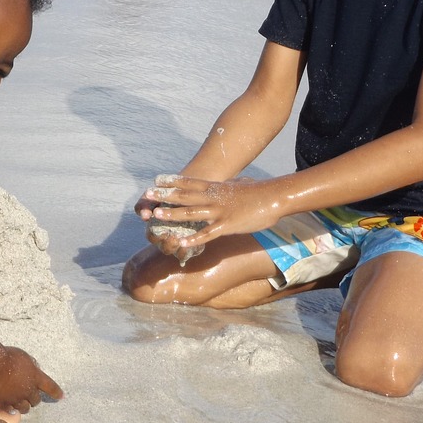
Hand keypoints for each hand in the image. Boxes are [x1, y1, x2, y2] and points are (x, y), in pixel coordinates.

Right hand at [0, 346, 63, 413]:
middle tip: (26, 395)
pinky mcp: (3, 405)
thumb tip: (35, 371)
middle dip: (32, 398)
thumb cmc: (7, 356)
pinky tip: (7, 407)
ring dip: (22, 405)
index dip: (56, 392)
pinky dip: (10, 409)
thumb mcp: (25, 357)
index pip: (50, 387)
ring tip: (17, 401)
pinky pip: (10, 412)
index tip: (61, 397)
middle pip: (36, 401)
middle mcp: (28, 391)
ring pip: (24, 409)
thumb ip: (32, 367)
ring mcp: (16, 399)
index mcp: (36, 378)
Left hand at [142, 175, 282, 251]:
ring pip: (191, 213)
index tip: (157, 179)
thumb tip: (226, 183)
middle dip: (165, 196)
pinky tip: (181, 242)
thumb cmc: (258, 193)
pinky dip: (194, 239)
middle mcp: (214, 198)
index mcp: (216, 188)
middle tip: (147, 194)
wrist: (274, 197)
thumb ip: (227, 187)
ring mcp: (219, 212)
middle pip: (185, 196)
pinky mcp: (227, 225)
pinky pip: (207, 234)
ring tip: (156, 215)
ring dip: (173, 214)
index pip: (190, 183)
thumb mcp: (238, 186)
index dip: (173, 182)